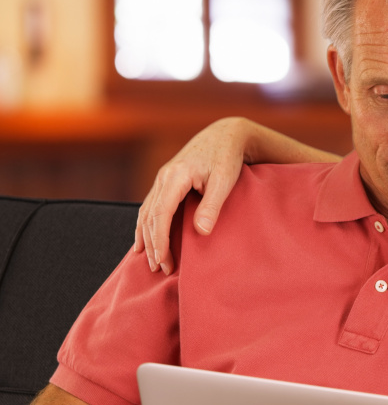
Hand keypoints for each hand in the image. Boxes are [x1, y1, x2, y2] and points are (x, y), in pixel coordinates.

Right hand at [135, 117, 249, 274]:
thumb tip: (201, 232)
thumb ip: (212, 206)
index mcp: (175, 176)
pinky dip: (145, 225)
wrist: (225, 135)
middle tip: (160, 269)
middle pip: (150, 216)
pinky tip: (143, 241)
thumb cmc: (227, 158)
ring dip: (147, 237)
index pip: (160, 214)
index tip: (163, 261)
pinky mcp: (166, 181)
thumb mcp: (224, 181)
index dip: (159, 240)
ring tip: (151, 261)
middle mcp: (163, 177)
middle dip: (153, 244)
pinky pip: (150, 206)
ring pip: (146, 212)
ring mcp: (162, 178)